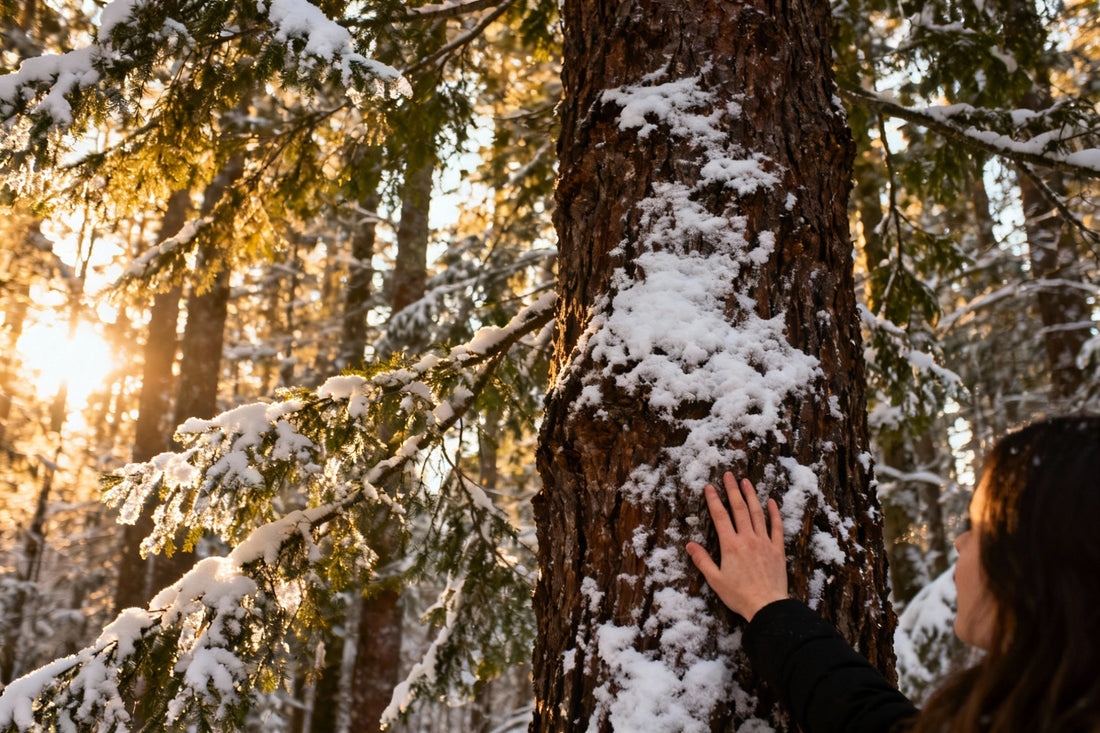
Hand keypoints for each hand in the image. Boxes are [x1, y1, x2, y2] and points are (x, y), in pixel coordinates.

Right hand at [685, 472, 787, 621]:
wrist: (767, 606)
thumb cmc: (739, 595)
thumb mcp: (715, 580)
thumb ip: (702, 560)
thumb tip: (690, 545)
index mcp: (730, 545)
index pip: (720, 517)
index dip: (714, 500)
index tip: (710, 487)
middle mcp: (747, 539)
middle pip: (739, 509)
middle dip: (732, 490)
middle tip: (729, 475)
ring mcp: (764, 542)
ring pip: (757, 513)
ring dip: (751, 496)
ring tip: (746, 482)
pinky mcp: (777, 549)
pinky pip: (777, 527)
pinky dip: (774, 513)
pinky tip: (771, 502)